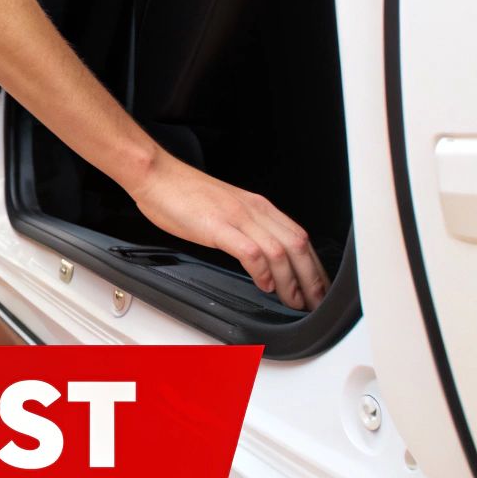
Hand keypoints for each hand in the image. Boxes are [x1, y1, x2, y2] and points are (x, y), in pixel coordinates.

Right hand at [127, 151, 329, 310]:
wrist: (158, 175)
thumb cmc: (185, 194)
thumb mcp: (227, 210)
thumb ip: (246, 229)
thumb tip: (262, 257)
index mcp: (259, 206)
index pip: (300, 236)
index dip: (314, 265)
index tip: (318, 287)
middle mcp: (254, 210)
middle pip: (298, 245)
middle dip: (312, 278)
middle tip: (316, 302)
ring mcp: (237, 217)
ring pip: (280, 251)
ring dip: (291, 281)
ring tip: (293, 301)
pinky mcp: (218, 226)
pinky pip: (250, 252)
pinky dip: (262, 272)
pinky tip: (263, 286)